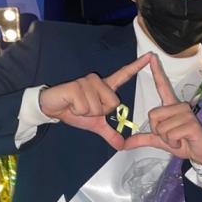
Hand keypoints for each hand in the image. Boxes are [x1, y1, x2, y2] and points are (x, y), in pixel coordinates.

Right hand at [39, 54, 153, 149]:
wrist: (52, 108)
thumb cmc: (74, 111)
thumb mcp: (95, 124)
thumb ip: (110, 133)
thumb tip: (121, 145)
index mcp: (105, 88)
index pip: (124, 75)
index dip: (137, 66)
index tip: (149, 56)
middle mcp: (98, 81)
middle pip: (113, 103)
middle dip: (100, 112)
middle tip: (86, 108)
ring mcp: (87, 82)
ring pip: (99, 106)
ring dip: (87, 112)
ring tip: (77, 105)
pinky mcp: (76, 86)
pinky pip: (86, 107)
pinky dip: (78, 111)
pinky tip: (71, 104)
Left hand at [123, 55, 201, 164]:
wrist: (201, 153)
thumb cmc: (183, 143)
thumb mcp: (160, 141)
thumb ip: (143, 139)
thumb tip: (124, 145)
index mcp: (172, 107)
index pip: (163, 86)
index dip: (157, 72)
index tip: (153, 57)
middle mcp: (180, 106)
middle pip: (153, 115)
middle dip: (157, 131)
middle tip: (171, 136)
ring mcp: (187, 114)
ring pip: (161, 127)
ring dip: (167, 139)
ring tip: (179, 139)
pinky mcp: (192, 124)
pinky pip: (170, 134)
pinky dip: (173, 142)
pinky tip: (183, 141)